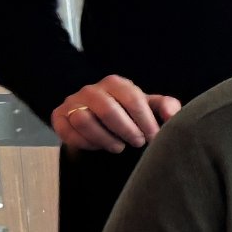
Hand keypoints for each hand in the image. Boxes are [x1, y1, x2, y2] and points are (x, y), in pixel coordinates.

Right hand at [52, 76, 181, 152]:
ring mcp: (73, 102)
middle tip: (138, 142)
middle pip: (108, 110)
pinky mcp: (59, 116)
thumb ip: (166, 107)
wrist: (96, 114)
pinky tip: (99, 146)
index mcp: (116, 84)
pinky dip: (86, 143)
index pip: (133, 99)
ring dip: (105, 138)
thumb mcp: (149, 106)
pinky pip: (68, 131)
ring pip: (84, 120)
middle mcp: (92, 90)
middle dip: (126, 130)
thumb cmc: (128, 111)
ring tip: (119, 147)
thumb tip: (172, 116)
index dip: (145, 121)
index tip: (154, 137)